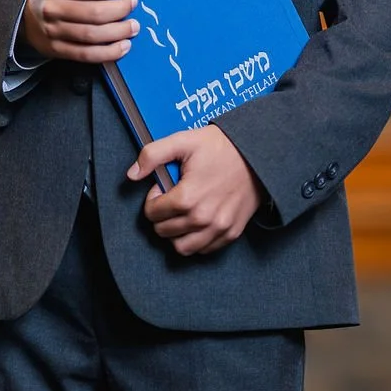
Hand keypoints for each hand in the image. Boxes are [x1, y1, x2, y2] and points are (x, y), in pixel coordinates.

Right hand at [20, 0, 137, 62]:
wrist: (27, 13)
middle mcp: (52, 8)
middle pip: (92, 13)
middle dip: (119, 10)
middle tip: (133, 5)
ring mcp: (54, 31)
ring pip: (91, 35)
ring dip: (118, 32)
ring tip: (133, 27)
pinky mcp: (58, 50)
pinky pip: (86, 55)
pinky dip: (109, 53)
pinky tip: (124, 46)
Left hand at [127, 126, 262, 256]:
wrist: (258, 154)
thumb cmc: (220, 146)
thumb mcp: (183, 141)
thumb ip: (153, 155)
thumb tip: (132, 175)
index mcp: (188, 197)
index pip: (152, 214)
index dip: (153, 199)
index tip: (163, 188)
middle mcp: (203, 219)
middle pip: (164, 232)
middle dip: (161, 216)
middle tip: (171, 200)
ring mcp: (219, 229)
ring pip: (182, 248)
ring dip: (175, 234)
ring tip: (181, 215)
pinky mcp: (231, 233)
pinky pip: (204, 250)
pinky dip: (196, 240)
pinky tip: (197, 222)